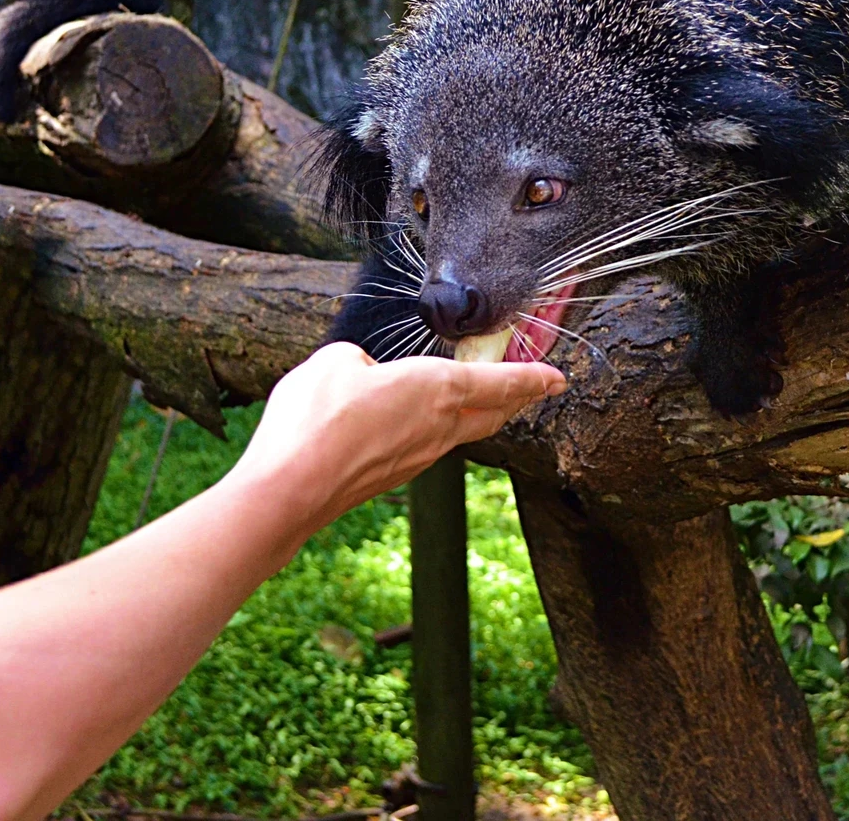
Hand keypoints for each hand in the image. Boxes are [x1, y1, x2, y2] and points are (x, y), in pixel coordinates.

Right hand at [228, 343, 565, 533]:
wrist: (290, 488)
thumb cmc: (316, 418)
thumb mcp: (336, 361)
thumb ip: (358, 360)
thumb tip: (363, 373)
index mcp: (438, 388)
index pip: (502, 382)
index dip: (533, 377)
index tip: (557, 378)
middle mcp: (441, 426)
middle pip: (494, 413)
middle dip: (517, 398)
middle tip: (530, 389)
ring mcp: (422, 456)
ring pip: (466, 431)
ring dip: (481, 414)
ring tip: (481, 399)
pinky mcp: (397, 474)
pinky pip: (433, 445)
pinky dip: (442, 429)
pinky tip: (421, 422)